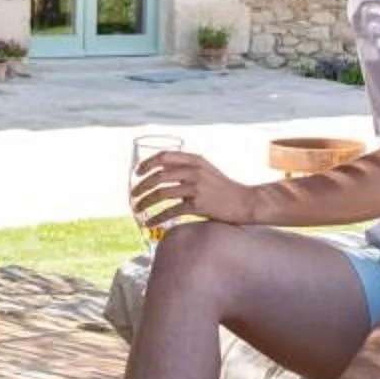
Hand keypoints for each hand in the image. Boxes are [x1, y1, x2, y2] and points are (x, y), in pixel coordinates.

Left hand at [134, 150, 260, 228]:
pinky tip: (149, 223)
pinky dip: (157, 217)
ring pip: (161, 193)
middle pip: (159, 175)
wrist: (246, 202)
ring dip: (145, 201)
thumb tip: (162, 174)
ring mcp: (197, 188)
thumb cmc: (225, 189)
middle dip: (142, 185)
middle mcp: (194, 171)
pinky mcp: (199, 205)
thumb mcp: (207, 171)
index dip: (148, 163)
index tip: (138, 173)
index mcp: (195, 160)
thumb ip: (188, 170)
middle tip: (133, 195)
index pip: (164, 156)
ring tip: (136, 209)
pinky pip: (171, 211)